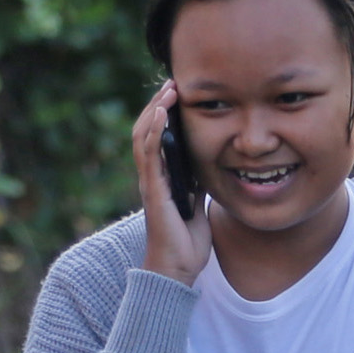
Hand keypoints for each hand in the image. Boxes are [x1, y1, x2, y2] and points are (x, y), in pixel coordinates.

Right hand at [134, 81, 208, 283]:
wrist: (179, 270)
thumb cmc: (187, 243)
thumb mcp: (199, 205)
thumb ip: (198, 185)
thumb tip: (209, 166)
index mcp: (162, 178)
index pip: (157, 137)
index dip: (164, 113)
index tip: (178, 92)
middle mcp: (152, 176)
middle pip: (147, 130)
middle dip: (159, 104)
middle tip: (173, 82)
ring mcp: (150, 182)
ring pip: (144, 136)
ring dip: (155, 110)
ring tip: (168, 89)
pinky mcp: (153, 191)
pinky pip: (149, 155)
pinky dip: (153, 131)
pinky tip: (160, 113)